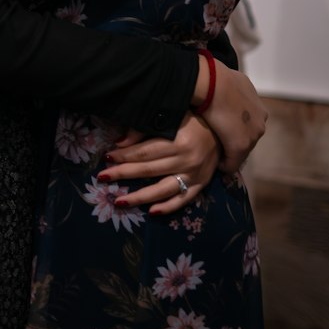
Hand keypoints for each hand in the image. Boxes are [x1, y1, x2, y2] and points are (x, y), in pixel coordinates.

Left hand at [98, 113, 219, 214]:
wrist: (226, 129)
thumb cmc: (194, 120)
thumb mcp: (172, 116)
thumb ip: (146, 128)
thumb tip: (119, 143)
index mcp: (178, 140)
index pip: (145, 151)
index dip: (125, 155)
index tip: (107, 157)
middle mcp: (186, 160)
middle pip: (148, 170)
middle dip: (123, 174)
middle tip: (103, 178)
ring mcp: (195, 175)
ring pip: (162, 189)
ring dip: (139, 197)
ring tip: (119, 201)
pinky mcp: (202, 184)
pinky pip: (183, 200)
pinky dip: (167, 207)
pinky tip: (151, 212)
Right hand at [202, 66, 267, 173]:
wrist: (213, 83)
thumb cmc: (219, 79)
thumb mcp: (233, 82)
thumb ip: (235, 90)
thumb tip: (227, 86)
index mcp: (260, 108)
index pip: (249, 125)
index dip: (235, 129)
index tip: (222, 130)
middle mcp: (261, 122)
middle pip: (247, 138)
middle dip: (234, 142)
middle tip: (219, 143)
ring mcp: (253, 135)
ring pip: (241, 151)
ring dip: (230, 153)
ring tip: (216, 153)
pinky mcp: (241, 146)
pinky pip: (233, 162)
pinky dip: (225, 164)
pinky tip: (217, 163)